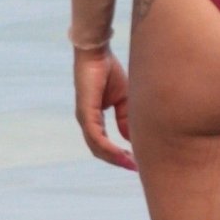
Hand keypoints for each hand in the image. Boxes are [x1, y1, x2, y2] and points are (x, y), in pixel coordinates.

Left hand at [73, 47, 137, 170]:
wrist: (97, 52)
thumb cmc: (108, 70)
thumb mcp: (123, 98)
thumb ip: (125, 118)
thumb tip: (131, 138)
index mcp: (94, 118)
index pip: (103, 143)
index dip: (118, 154)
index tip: (135, 162)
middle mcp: (87, 121)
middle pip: (99, 150)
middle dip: (117, 160)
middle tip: (135, 167)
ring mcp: (84, 118)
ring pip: (97, 147)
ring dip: (114, 158)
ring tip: (131, 164)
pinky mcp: (86, 112)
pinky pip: (96, 137)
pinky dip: (109, 148)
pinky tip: (122, 153)